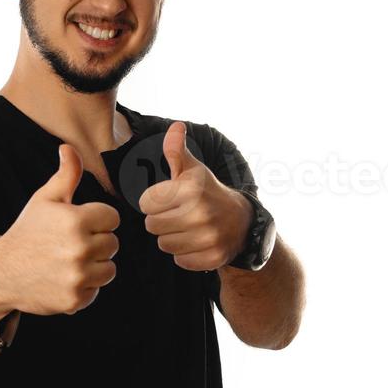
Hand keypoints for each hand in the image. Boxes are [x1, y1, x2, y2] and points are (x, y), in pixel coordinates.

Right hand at [0, 145, 120, 315]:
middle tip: (71, 244)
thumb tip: (69, 147)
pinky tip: (64, 278)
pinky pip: (97, 290)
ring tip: (69, 261)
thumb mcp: (44, 200)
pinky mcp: (76, 299)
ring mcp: (78, 276)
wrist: (1, 273)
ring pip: (109, 269)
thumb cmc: (27, 232)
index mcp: (75, 220)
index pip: (112, 218)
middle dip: (97, 242)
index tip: (80, 224)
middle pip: (113, 243)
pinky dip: (85, 287)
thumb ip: (65, 175)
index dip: (97, 220)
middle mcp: (79, 249)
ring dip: (95, 266)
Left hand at [138, 121, 252, 271]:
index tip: (168, 199)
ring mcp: (209, 238)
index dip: (153, 201)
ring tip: (185, 228)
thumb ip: (176, 151)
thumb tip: (176, 126)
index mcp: (191, 189)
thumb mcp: (193, 170)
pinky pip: (179, 260)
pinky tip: (195, 241)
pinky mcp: (212, 258)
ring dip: (170, 237)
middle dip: (160, 220)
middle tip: (176, 215)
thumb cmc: (207, 192)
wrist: (241, 221)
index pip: (146, 203)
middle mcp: (201, 214)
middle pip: (152, 225)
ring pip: (163, 244)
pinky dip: (184, 254)